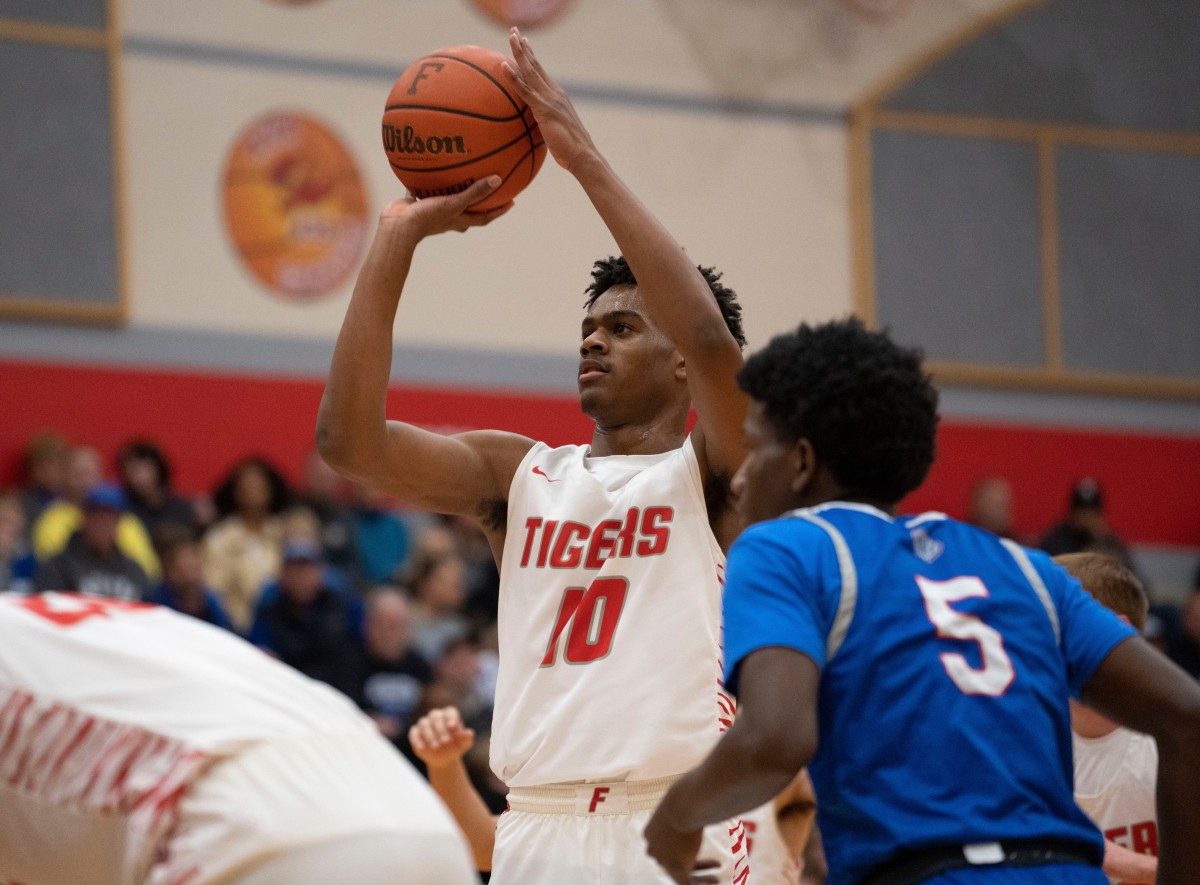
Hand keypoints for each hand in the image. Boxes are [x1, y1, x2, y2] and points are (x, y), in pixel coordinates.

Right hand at [379, 176, 511, 238]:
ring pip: (445, 200)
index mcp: (459, 220)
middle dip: (477, 201)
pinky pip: (422, 190)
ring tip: (458, 174)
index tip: (511, 202)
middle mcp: (448, 217)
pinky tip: (426, 167)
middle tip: (487, 188)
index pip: (484, 217)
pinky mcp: (416, 205)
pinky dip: (425, 181)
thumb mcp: (455, 203)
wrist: (398, 226)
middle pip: (467, 210)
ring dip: (452, 190)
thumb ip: (475, 192)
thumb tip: (498, 179)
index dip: (498, 210)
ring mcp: (431, 211)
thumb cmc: (428, 218)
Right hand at [409, 706, 475, 768]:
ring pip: (424, 723)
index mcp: (449, 715)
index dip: (451, 717)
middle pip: (435, 716)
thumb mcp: (463, 744)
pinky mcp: (415, 733)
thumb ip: (466, 738)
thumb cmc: (455, 747)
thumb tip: (470, 733)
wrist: (444, 758)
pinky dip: (417, 740)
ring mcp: (425, 723)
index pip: (449, 711)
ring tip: (435, 747)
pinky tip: (422, 748)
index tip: (452, 727)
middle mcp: (436, 716)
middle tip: (445, 741)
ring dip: (429, 735)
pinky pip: (413, 733)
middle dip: (440, 728)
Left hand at [503, 28, 597, 172]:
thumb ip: (545, 123)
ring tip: (510, 37)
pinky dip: (514, 77)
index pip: (541, 73)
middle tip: (514, 31)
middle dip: (524, 47)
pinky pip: (525, 90)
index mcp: (557, 96)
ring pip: (530, 71)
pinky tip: (504, 65)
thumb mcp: (555, 132)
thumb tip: (537, 126)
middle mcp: (554, 93)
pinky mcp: (544, 109)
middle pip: (535, 65)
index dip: (532, 57)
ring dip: (519, 52)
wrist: (582, 155)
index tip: (524, 43)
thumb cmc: (570, 150)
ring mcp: (549, 99)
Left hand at [644, 803, 719, 884]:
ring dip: (700, 878)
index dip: (681, 849)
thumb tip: (695, 798)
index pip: (664, 846)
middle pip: (670, 861)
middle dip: (690, 863)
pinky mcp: (676, 868)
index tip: (694, 846)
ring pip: (680, 874)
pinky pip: (688, 883)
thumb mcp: (679, 803)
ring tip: (716, 878)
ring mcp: (663, 860)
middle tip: (705, 864)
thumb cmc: (684, 798)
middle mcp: (653, 849)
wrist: (684, 807)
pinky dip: (701, 883)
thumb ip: (683, 809)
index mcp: (650, 833)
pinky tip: (715, 881)